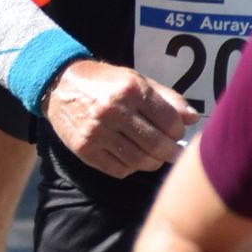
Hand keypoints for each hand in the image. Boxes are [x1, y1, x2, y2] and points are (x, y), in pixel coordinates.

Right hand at [44, 59, 194, 176]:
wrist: (58, 84)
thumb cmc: (104, 82)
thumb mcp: (136, 81)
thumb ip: (167, 99)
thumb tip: (192, 118)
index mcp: (131, 90)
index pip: (169, 121)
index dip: (179, 131)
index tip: (177, 133)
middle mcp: (113, 110)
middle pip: (157, 144)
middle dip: (171, 152)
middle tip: (173, 152)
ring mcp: (97, 132)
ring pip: (140, 161)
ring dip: (153, 162)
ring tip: (154, 157)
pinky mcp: (84, 149)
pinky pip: (119, 170)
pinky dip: (130, 168)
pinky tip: (130, 158)